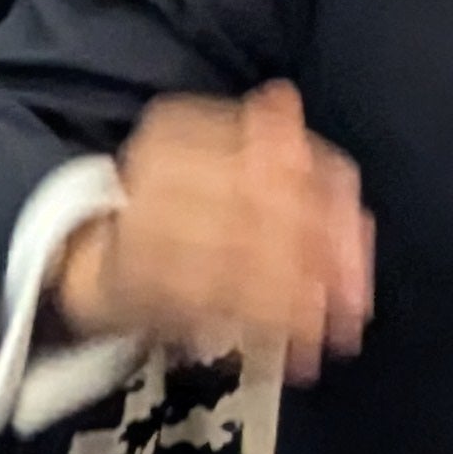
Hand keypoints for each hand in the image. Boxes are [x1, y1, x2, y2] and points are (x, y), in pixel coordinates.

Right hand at [49, 83, 373, 375]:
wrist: (91, 260)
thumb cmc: (178, 209)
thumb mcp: (228, 167)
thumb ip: (279, 153)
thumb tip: (295, 109)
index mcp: (176, 124)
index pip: (269, 148)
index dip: (324, 191)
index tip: (361, 230)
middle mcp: (152, 163)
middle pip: (259, 203)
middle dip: (320, 252)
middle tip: (359, 297)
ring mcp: (138, 219)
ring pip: (240, 255)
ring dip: (298, 296)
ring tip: (337, 329)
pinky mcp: (134, 279)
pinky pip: (215, 301)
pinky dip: (264, 322)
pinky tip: (301, 344)